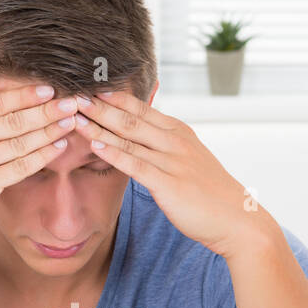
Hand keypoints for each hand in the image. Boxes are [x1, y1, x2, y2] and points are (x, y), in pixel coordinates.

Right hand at [0, 84, 80, 259]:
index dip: (25, 95)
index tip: (49, 87)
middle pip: (12, 119)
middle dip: (45, 109)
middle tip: (72, 100)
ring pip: (20, 141)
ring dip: (49, 130)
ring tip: (71, 121)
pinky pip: (20, 166)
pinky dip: (42, 155)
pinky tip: (58, 147)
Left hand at [73, 91, 270, 256]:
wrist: (236, 220)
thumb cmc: (210, 193)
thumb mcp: (189, 159)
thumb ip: (166, 145)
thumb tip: (143, 137)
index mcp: (179, 131)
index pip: (140, 108)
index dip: (113, 97)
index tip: (87, 86)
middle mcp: (174, 140)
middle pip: (130, 117)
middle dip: (98, 105)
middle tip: (71, 93)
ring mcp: (172, 160)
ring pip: (128, 137)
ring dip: (98, 125)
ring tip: (73, 114)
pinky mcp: (168, 183)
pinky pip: (135, 164)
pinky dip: (113, 152)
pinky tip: (94, 144)